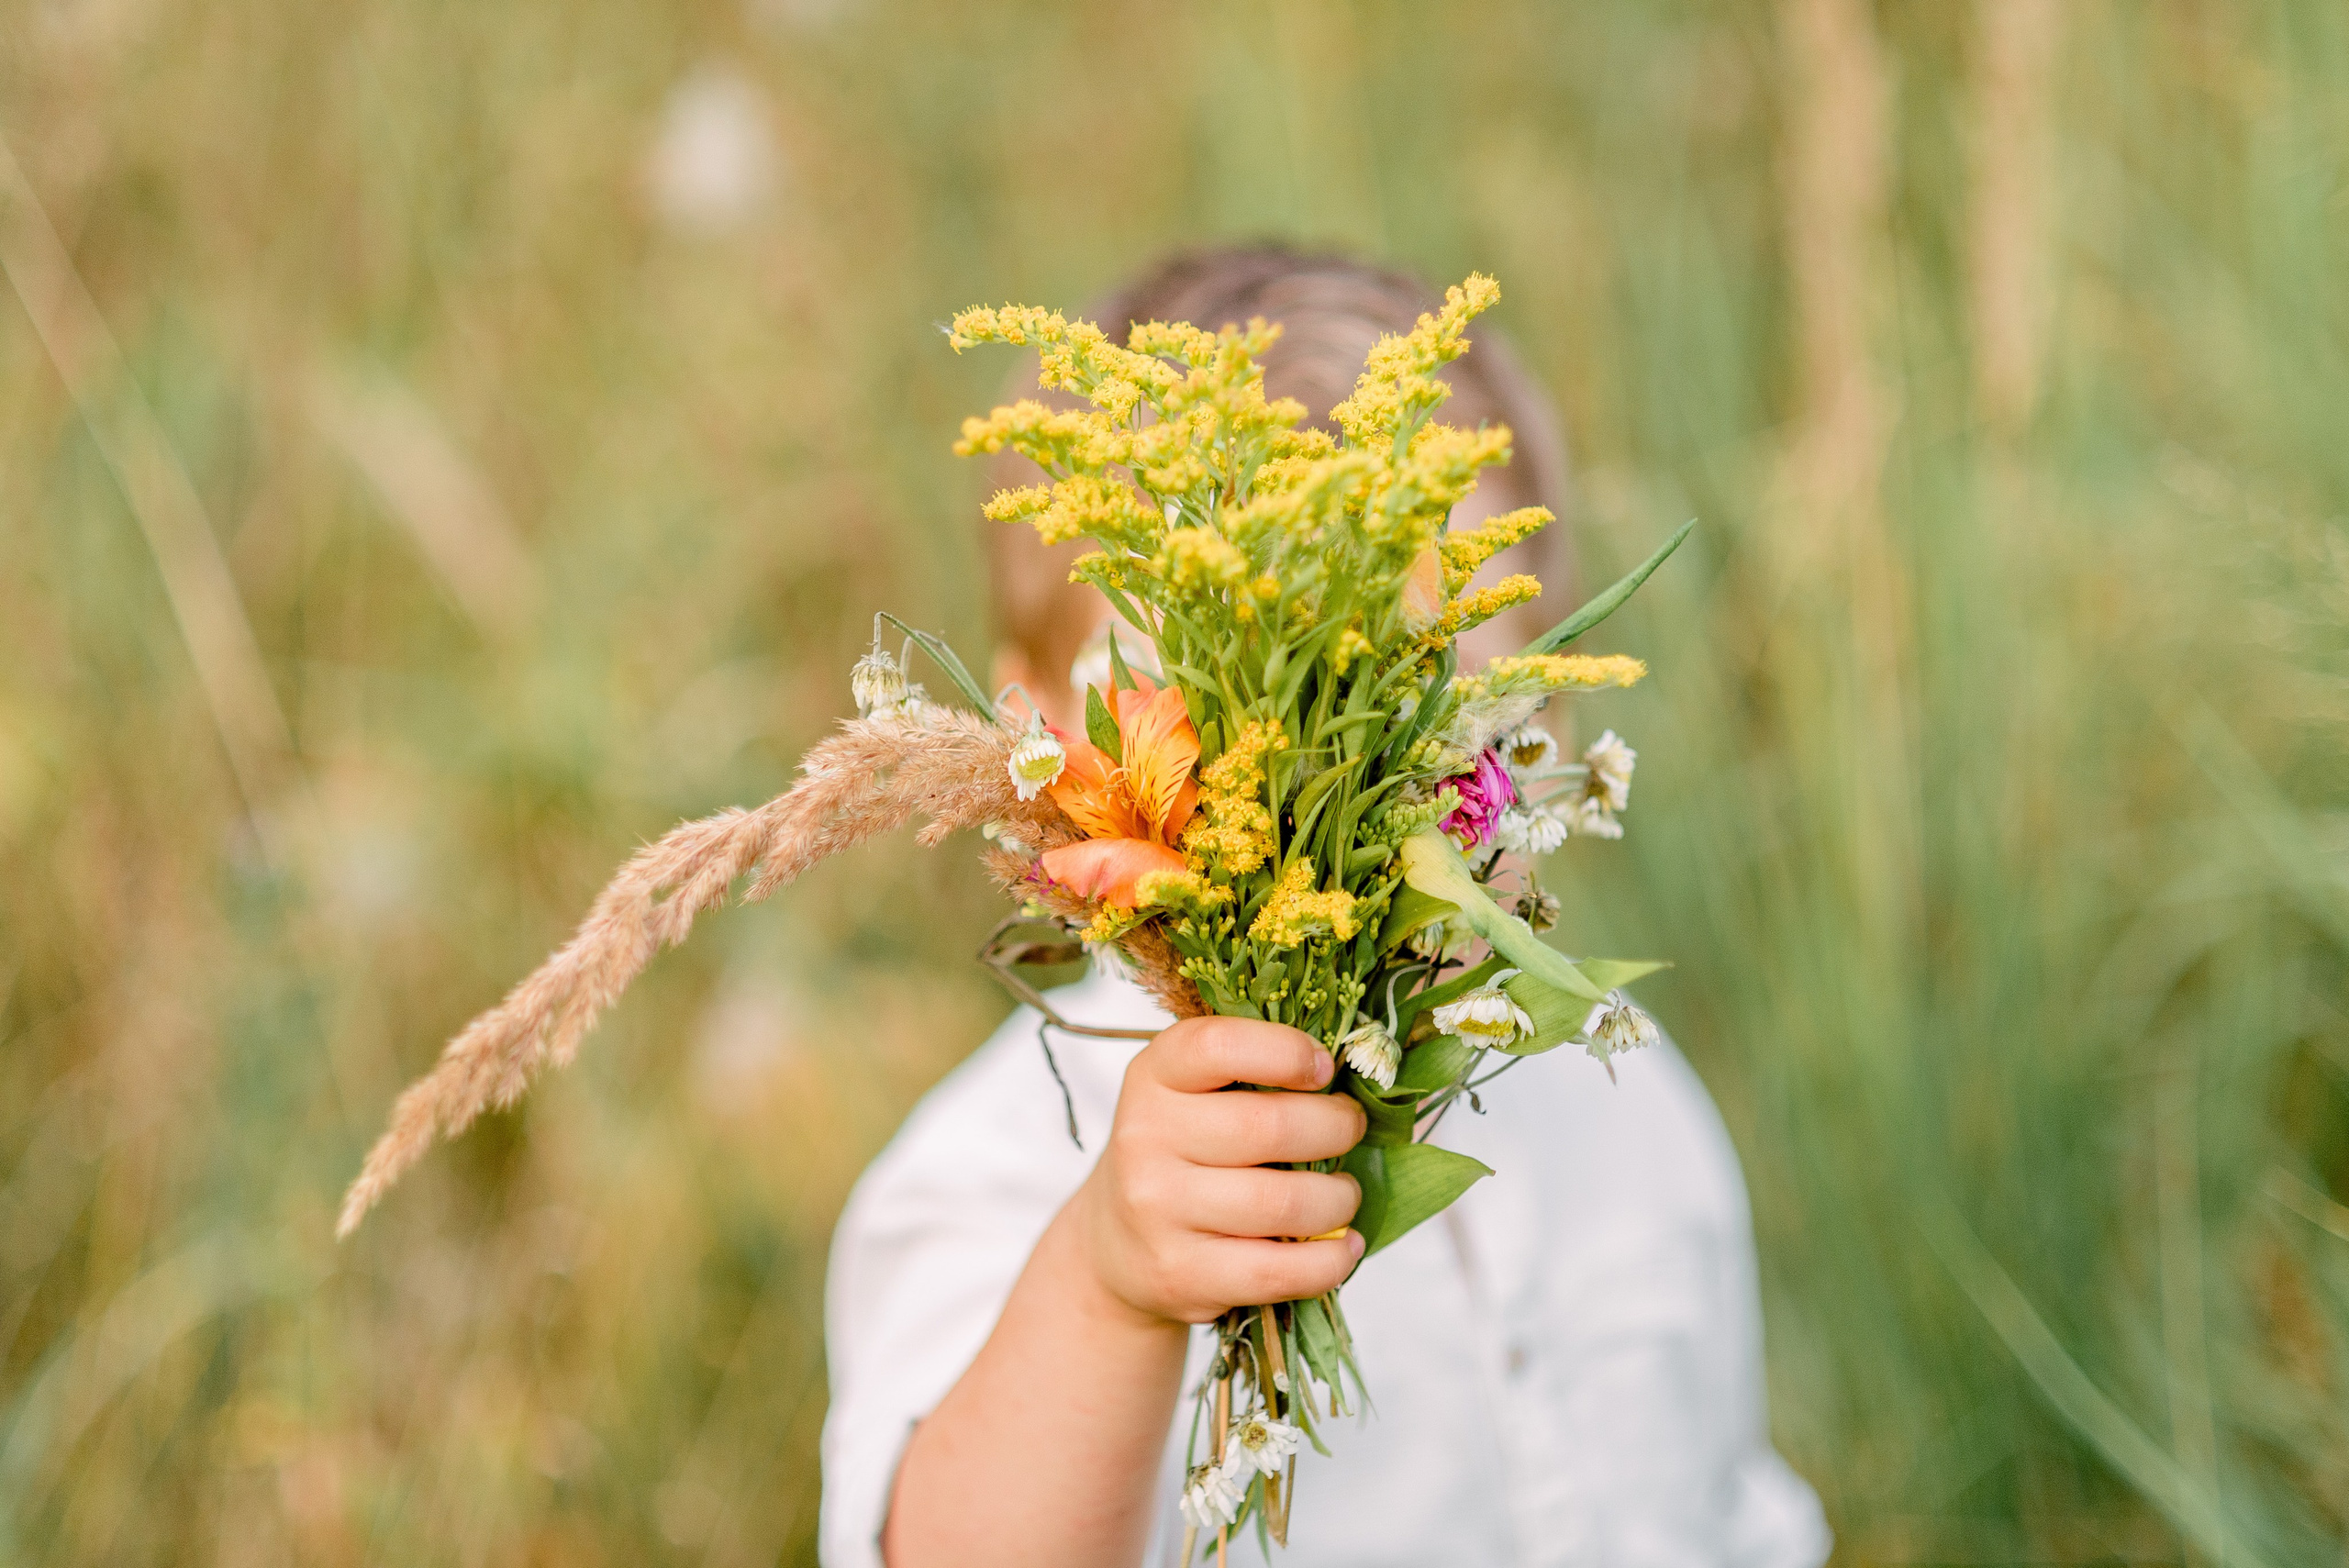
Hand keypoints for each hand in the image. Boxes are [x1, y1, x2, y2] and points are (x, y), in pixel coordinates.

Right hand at [1070, 1016, 1368, 1326]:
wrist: (1116, 1242)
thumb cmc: (1182, 1151)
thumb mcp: (1192, 1093)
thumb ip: (1252, 1070)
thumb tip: (1354, 1069)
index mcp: (1153, 1076)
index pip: (1219, 1046)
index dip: (1286, 1052)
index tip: (1324, 1068)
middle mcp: (1144, 1138)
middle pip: (1269, 1128)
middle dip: (1336, 1128)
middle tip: (1350, 1130)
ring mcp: (1157, 1210)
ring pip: (1283, 1203)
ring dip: (1339, 1199)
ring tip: (1344, 1195)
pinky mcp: (1181, 1273)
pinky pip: (1279, 1270)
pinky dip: (1330, 1260)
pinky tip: (1343, 1246)